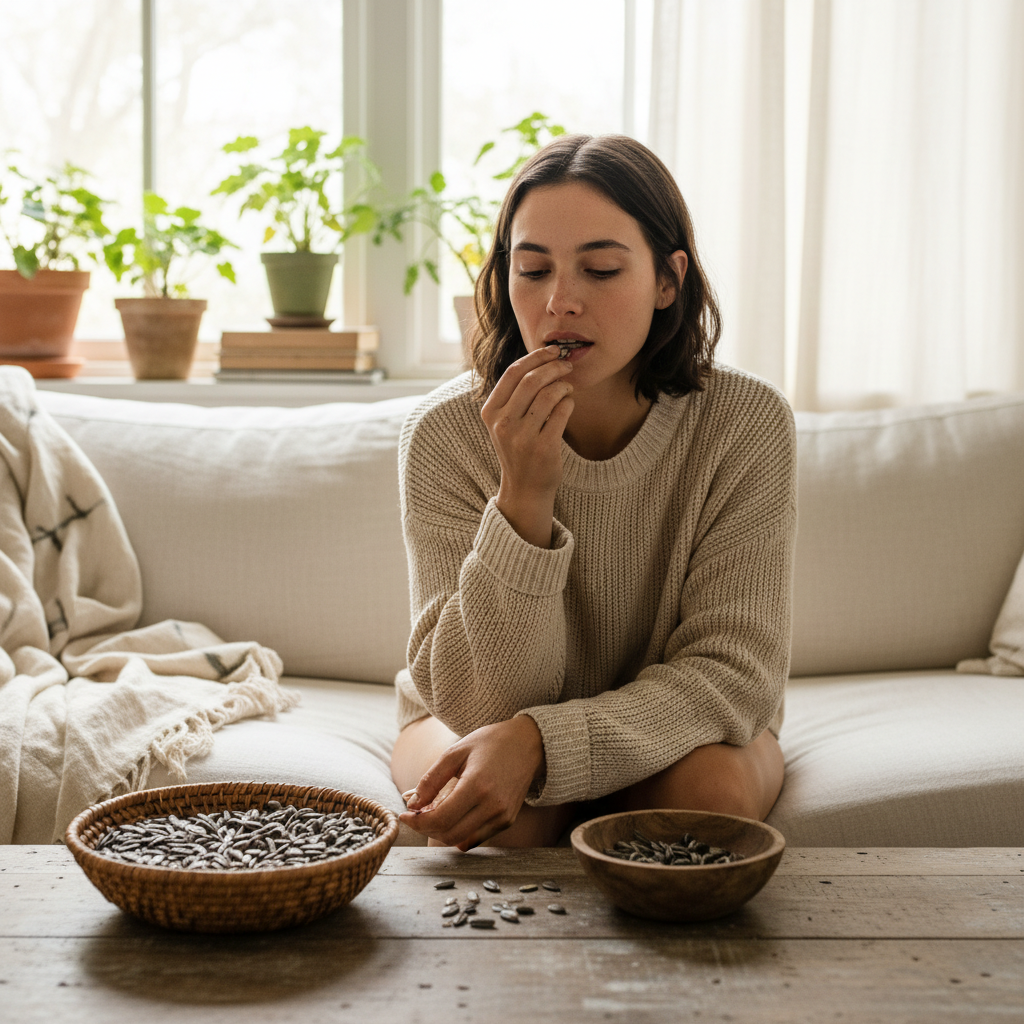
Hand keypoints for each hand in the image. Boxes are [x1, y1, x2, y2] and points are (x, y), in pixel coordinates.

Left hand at [399, 716, 544, 850]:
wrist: (527, 744)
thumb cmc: (489, 743)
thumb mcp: (455, 752)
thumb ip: (431, 779)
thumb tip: (412, 804)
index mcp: (478, 785)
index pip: (440, 819)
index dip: (417, 822)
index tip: (405, 815)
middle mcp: (493, 806)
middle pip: (449, 835)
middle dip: (426, 829)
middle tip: (415, 816)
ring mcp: (503, 816)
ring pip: (461, 841)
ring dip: (440, 833)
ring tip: (431, 815)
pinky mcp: (507, 821)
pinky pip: (475, 838)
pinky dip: (458, 833)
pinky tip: (450, 817)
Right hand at [481, 345, 573, 546]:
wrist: (525, 488)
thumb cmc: (519, 449)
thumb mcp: (505, 422)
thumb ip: (514, 394)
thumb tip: (540, 358)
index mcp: (490, 412)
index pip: (512, 372)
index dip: (535, 357)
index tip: (551, 351)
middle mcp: (503, 424)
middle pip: (531, 380)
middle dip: (553, 367)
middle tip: (566, 365)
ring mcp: (522, 437)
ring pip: (548, 394)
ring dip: (563, 385)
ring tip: (568, 386)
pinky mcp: (543, 447)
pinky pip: (562, 412)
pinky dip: (569, 402)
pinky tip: (569, 404)